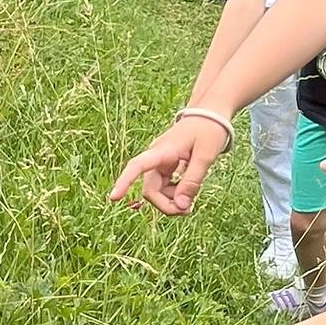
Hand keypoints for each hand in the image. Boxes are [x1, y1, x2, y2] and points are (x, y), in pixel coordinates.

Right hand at [107, 117, 231, 215]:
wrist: (212, 113)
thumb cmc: (210, 130)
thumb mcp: (205, 156)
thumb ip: (192, 181)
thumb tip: (180, 206)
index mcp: (162, 151)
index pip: (137, 166)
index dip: (124, 182)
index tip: (113, 197)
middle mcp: (157, 157)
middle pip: (150, 189)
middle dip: (166, 204)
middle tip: (188, 211)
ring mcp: (161, 162)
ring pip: (157, 191)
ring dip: (171, 201)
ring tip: (191, 203)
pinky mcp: (167, 166)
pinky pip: (165, 187)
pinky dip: (175, 195)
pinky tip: (188, 194)